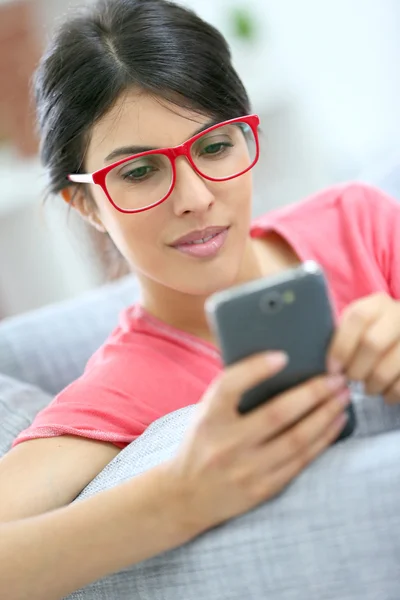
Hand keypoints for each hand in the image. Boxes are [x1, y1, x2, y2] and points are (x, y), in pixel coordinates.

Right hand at [168, 351, 348, 535]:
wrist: (186, 497)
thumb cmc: (201, 444)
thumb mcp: (205, 414)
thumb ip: (231, 393)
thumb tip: (276, 364)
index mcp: (208, 419)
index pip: (230, 386)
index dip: (256, 369)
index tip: (282, 355)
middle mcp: (226, 444)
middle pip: (276, 414)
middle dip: (312, 393)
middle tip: (335, 377)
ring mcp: (246, 470)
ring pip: (296, 439)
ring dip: (325, 416)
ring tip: (342, 398)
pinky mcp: (263, 489)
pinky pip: (300, 462)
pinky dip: (322, 441)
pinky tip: (335, 424)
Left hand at [328, 293, 399, 402]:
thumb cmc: (369, 333)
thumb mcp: (355, 325)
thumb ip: (340, 336)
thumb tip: (320, 363)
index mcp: (377, 304)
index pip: (358, 319)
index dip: (341, 346)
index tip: (332, 368)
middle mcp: (399, 315)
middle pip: (372, 344)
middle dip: (355, 369)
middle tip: (348, 380)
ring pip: (387, 368)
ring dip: (372, 385)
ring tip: (366, 388)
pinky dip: (390, 394)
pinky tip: (384, 394)